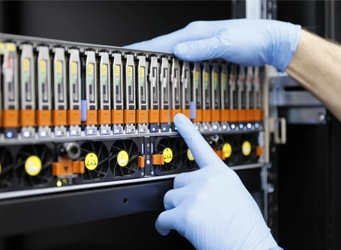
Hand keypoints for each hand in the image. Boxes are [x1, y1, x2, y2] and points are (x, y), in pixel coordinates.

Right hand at [124, 19, 300, 71]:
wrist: (271, 42)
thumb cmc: (253, 39)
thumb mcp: (226, 44)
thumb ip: (201, 48)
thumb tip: (178, 51)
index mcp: (196, 32)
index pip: (163, 42)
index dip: (143, 48)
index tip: (127, 52)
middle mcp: (196, 36)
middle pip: (164, 46)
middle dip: (146, 54)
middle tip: (131, 63)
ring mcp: (201, 44)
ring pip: (173, 52)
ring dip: (159, 59)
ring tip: (145, 67)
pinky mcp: (208, 51)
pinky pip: (185, 58)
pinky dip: (174, 63)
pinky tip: (172, 68)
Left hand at [155, 113, 284, 249]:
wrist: (251, 249)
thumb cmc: (247, 230)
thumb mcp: (237, 197)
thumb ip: (217, 186)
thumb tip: (201, 190)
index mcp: (222, 175)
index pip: (201, 147)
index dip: (187, 131)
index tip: (177, 118)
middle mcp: (207, 181)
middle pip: (179, 181)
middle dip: (181, 194)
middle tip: (191, 208)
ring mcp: (195, 196)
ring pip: (169, 198)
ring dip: (174, 209)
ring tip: (190, 221)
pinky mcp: (184, 214)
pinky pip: (163, 218)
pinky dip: (163, 226)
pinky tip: (169, 230)